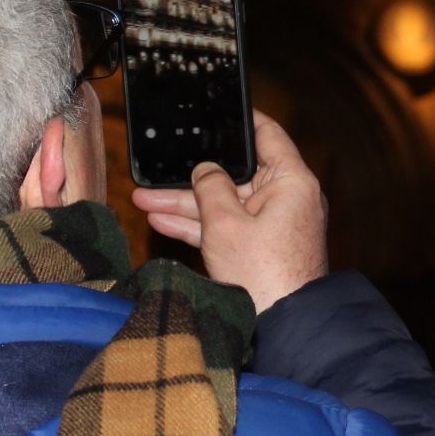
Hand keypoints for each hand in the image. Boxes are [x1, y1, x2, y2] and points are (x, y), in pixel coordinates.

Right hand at [131, 110, 328, 314]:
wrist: (282, 328)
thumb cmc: (262, 275)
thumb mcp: (225, 223)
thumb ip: (209, 187)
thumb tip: (204, 170)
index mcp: (291, 181)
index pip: (266, 135)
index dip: (240, 120)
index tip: (219, 107)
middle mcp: (286, 198)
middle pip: (235, 175)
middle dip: (192, 177)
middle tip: (157, 172)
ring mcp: (274, 224)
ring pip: (225, 204)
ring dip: (185, 204)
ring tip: (143, 201)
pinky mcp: (262, 248)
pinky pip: (227, 228)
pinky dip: (199, 226)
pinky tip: (162, 222)